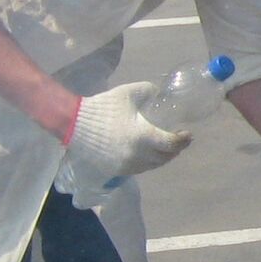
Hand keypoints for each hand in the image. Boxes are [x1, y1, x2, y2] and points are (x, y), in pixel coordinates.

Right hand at [66, 83, 190, 182]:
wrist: (73, 123)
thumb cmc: (103, 107)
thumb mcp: (129, 93)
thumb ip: (148, 91)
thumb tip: (159, 93)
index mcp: (143, 136)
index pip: (171, 144)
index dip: (183, 140)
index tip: (187, 134)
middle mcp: (137, 155)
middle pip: (164, 157)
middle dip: (175, 149)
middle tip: (178, 141)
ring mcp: (125, 165)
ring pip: (152, 165)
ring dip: (161, 158)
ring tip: (165, 148)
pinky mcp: (115, 170)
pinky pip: (138, 169)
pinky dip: (146, 163)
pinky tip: (147, 155)